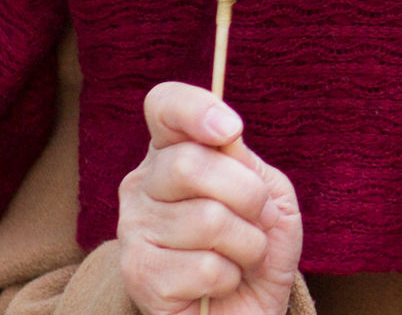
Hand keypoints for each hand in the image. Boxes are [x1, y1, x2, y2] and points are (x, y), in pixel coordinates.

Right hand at [116, 82, 302, 314]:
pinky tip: (221, 282)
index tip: (231, 130)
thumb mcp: (268, 193)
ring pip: (207, 219)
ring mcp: (133, 232)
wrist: (247, 310)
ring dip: (247, 244)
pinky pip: (205, 266)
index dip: (195, 109)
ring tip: (239, 256)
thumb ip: (245, 161)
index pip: (164, 106)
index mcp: (173, 153)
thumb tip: (224, 136)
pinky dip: (231, 276)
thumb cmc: (257, 247)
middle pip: (192, 163)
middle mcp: (142, 187)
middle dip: (247, 195)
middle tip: (256, 219)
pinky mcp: (139, 277)